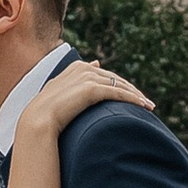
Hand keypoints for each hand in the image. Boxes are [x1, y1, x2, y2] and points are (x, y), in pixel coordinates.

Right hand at [20, 60, 152, 136]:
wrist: (39, 120)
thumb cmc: (47, 112)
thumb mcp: (59, 92)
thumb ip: (73, 79)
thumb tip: (93, 66)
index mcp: (77, 67)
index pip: (105, 75)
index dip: (120, 85)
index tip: (133, 95)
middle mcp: (84, 68)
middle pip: (116, 79)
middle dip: (133, 91)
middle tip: (147, 103)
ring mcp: (88, 77)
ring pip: (120, 85)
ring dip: (137, 96)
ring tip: (149, 106)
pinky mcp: (93, 88)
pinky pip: (119, 93)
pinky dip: (133, 99)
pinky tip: (143, 106)